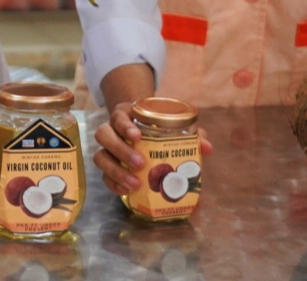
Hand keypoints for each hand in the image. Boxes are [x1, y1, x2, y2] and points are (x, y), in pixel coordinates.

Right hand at [94, 101, 213, 196]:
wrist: (140, 133)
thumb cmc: (157, 128)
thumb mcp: (172, 126)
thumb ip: (191, 134)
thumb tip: (206, 147)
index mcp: (125, 116)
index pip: (118, 117)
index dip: (124, 126)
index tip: (137, 137)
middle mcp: (111, 130)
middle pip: (103, 135)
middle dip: (120, 150)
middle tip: (141, 163)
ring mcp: (107, 149)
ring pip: (100, 156)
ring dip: (116, 171)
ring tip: (135, 183)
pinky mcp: (107, 167)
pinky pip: (103, 175)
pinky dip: (113, 184)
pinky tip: (126, 190)